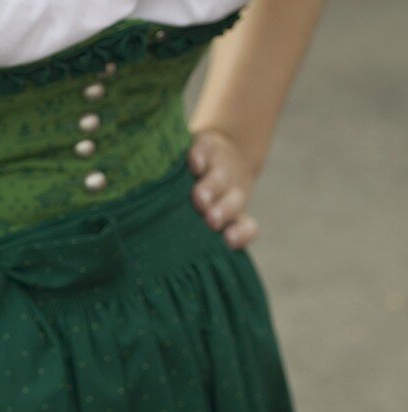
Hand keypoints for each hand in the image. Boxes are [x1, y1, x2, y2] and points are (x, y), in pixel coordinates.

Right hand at [188, 130, 259, 249]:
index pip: (245, 228)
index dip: (241, 234)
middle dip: (222, 212)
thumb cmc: (206, 199)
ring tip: (200, 198)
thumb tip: (167, 265)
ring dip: (211, 189)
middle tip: (211, 220)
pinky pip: (204, 150)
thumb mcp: (202, 222)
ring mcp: (218, 169)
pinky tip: (195, 163)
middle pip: (232, 204)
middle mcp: (228, 193)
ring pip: (219, 180)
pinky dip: (200, 156)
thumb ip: (194, 239)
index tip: (229, 240)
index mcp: (233, 215)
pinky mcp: (206, 146)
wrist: (225, 150)